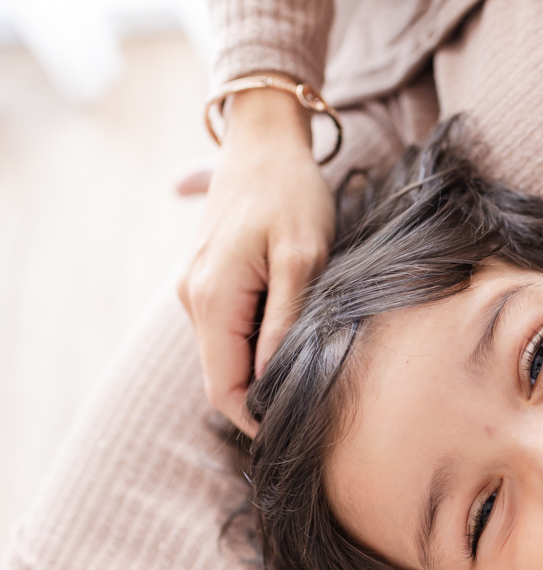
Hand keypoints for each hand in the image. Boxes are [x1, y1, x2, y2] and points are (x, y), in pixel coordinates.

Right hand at [178, 87, 334, 434]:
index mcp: (211, 299)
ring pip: (230, 354)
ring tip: (317, 369)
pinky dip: (261, 343)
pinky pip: (232, 329)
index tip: (300, 430)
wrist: (264, 140)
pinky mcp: (210, 279)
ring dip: (265, 368)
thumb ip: (287, 322)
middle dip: (265, 396)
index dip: (257, 418)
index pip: (223, 388)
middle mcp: (193, 300)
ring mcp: (197, 289)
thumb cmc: (291, 193)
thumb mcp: (304, 257)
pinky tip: (297, 338)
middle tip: (322, 406)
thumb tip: (277, 381)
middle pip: (224, 375)